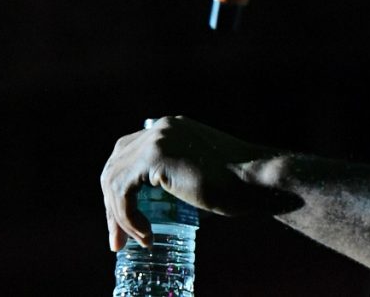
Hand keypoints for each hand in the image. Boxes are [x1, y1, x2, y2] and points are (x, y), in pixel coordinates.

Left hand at [99, 116, 271, 250]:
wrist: (258, 180)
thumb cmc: (237, 184)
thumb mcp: (197, 174)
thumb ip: (172, 177)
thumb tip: (149, 206)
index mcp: (170, 128)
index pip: (127, 155)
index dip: (119, 190)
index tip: (123, 221)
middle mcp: (161, 127)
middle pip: (114, 165)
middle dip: (111, 205)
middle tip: (118, 239)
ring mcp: (157, 139)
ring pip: (113, 179)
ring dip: (116, 216)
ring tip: (130, 241)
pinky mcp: (156, 157)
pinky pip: (123, 191)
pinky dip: (127, 217)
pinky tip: (144, 233)